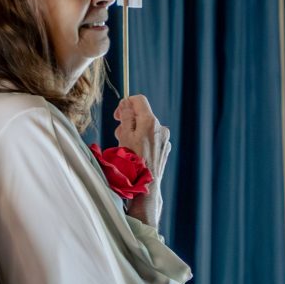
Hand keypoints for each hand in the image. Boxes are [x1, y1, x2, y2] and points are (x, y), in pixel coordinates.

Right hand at [113, 95, 170, 226]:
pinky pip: (153, 138)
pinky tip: (138, 152)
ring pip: (147, 127)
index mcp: (150, 121)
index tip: (118, 114)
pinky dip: (144, 140)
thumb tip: (126, 103)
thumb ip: (126, 116)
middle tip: (119, 133)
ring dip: (136, 131)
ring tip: (127, 146)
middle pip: (142, 114)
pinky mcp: (165, 148)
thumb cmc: (132, 160)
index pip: (139, 100)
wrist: (146, 183)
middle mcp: (161, 127)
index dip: (126, 103)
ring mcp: (165, 138)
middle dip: (129, 120)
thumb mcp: (124, 135)